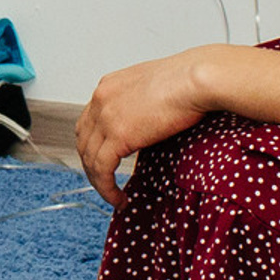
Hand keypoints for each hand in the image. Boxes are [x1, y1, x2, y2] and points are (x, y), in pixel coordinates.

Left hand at [76, 48, 219, 208]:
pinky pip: (102, 169)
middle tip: (105, 182)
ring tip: (113, 197)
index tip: (104, 160)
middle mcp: (101, 99)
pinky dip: (107, 188)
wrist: (196, 79)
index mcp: (108, 87)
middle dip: (92, 165)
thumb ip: (142, 104)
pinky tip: (119, 199)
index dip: (94, 144)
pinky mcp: (118, 135)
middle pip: (83, 140)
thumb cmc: (189, 80)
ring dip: (99, 182)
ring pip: (90, 159)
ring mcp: (106, 117)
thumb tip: (149, 122)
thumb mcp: (154, 88)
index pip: (89, 121)